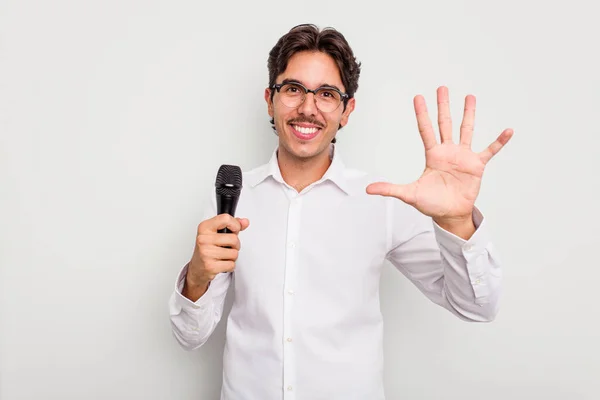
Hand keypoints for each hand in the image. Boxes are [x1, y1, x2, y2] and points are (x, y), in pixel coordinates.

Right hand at [187, 214, 249, 288]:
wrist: (197, 267)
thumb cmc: (208, 248)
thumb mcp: (216, 233)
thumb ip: (232, 225)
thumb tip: (245, 222)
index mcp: (204, 227)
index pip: (226, 219)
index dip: (235, 225)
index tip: (234, 230)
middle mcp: (203, 239)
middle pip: (234, 239)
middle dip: (235, 245)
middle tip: (228, 247)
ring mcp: (206, 253)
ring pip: (234, 253)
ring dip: (233, 256)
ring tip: (224, 256)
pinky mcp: (210, 266)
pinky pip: (231, 264)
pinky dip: (230, 266)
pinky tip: (222, 263)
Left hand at [366, 86, 512, 223]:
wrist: (450, 214)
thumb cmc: (431, 203)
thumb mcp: (409, 194)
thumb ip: (390, 189)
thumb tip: (368, 189)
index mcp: (432, 155)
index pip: (426, 129)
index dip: (422, 114)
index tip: (418, 97)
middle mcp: (448, 151)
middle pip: (445, 124)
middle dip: (443, 106)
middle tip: (442, 88)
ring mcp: (463, 156)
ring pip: (466, 130)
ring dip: (468, 114)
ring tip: (470, 97)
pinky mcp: (477, 165)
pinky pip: (490, 150)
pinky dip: (499, 141)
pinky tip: (508, 131)